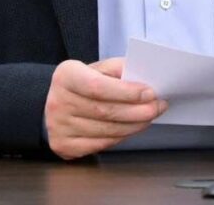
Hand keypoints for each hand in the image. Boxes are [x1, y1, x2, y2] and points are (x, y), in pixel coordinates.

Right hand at [44, 57, 167, 159]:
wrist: (55, 103)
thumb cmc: (82, 84)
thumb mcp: (95, 68)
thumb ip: (117, 69)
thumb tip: (144, 76)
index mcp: (66, 76)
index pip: (98, 86)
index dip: (126, 92)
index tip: (149, 92)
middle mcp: (58, 101)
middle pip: (105, 111)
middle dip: (137, 111)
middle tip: (158, 107)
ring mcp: (59, 126)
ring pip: (106, 130)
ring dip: (133, 125)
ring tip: (149, 117)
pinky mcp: (63, 145)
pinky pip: (100, 144)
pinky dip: (121, 137)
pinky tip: (132, 128)